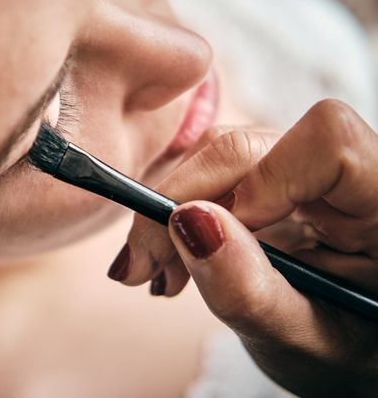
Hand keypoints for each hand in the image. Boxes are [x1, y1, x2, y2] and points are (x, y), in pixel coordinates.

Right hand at [108, 100, 377, 396]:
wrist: (349, 349)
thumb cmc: (348, 350)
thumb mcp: (305, 341)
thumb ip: (252, 291)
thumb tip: (189, 219)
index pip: (327, 141)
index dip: (264, 178)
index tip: (219, 238)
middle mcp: (347, 173)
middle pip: (249, 145)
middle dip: (181, 199)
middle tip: (143, 264)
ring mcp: (304, 171)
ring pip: (219, 155)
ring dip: (172, 210)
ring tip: (159, 272)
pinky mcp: (272, 178)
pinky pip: (213, 174)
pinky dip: (179, 214)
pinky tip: (173, 257)